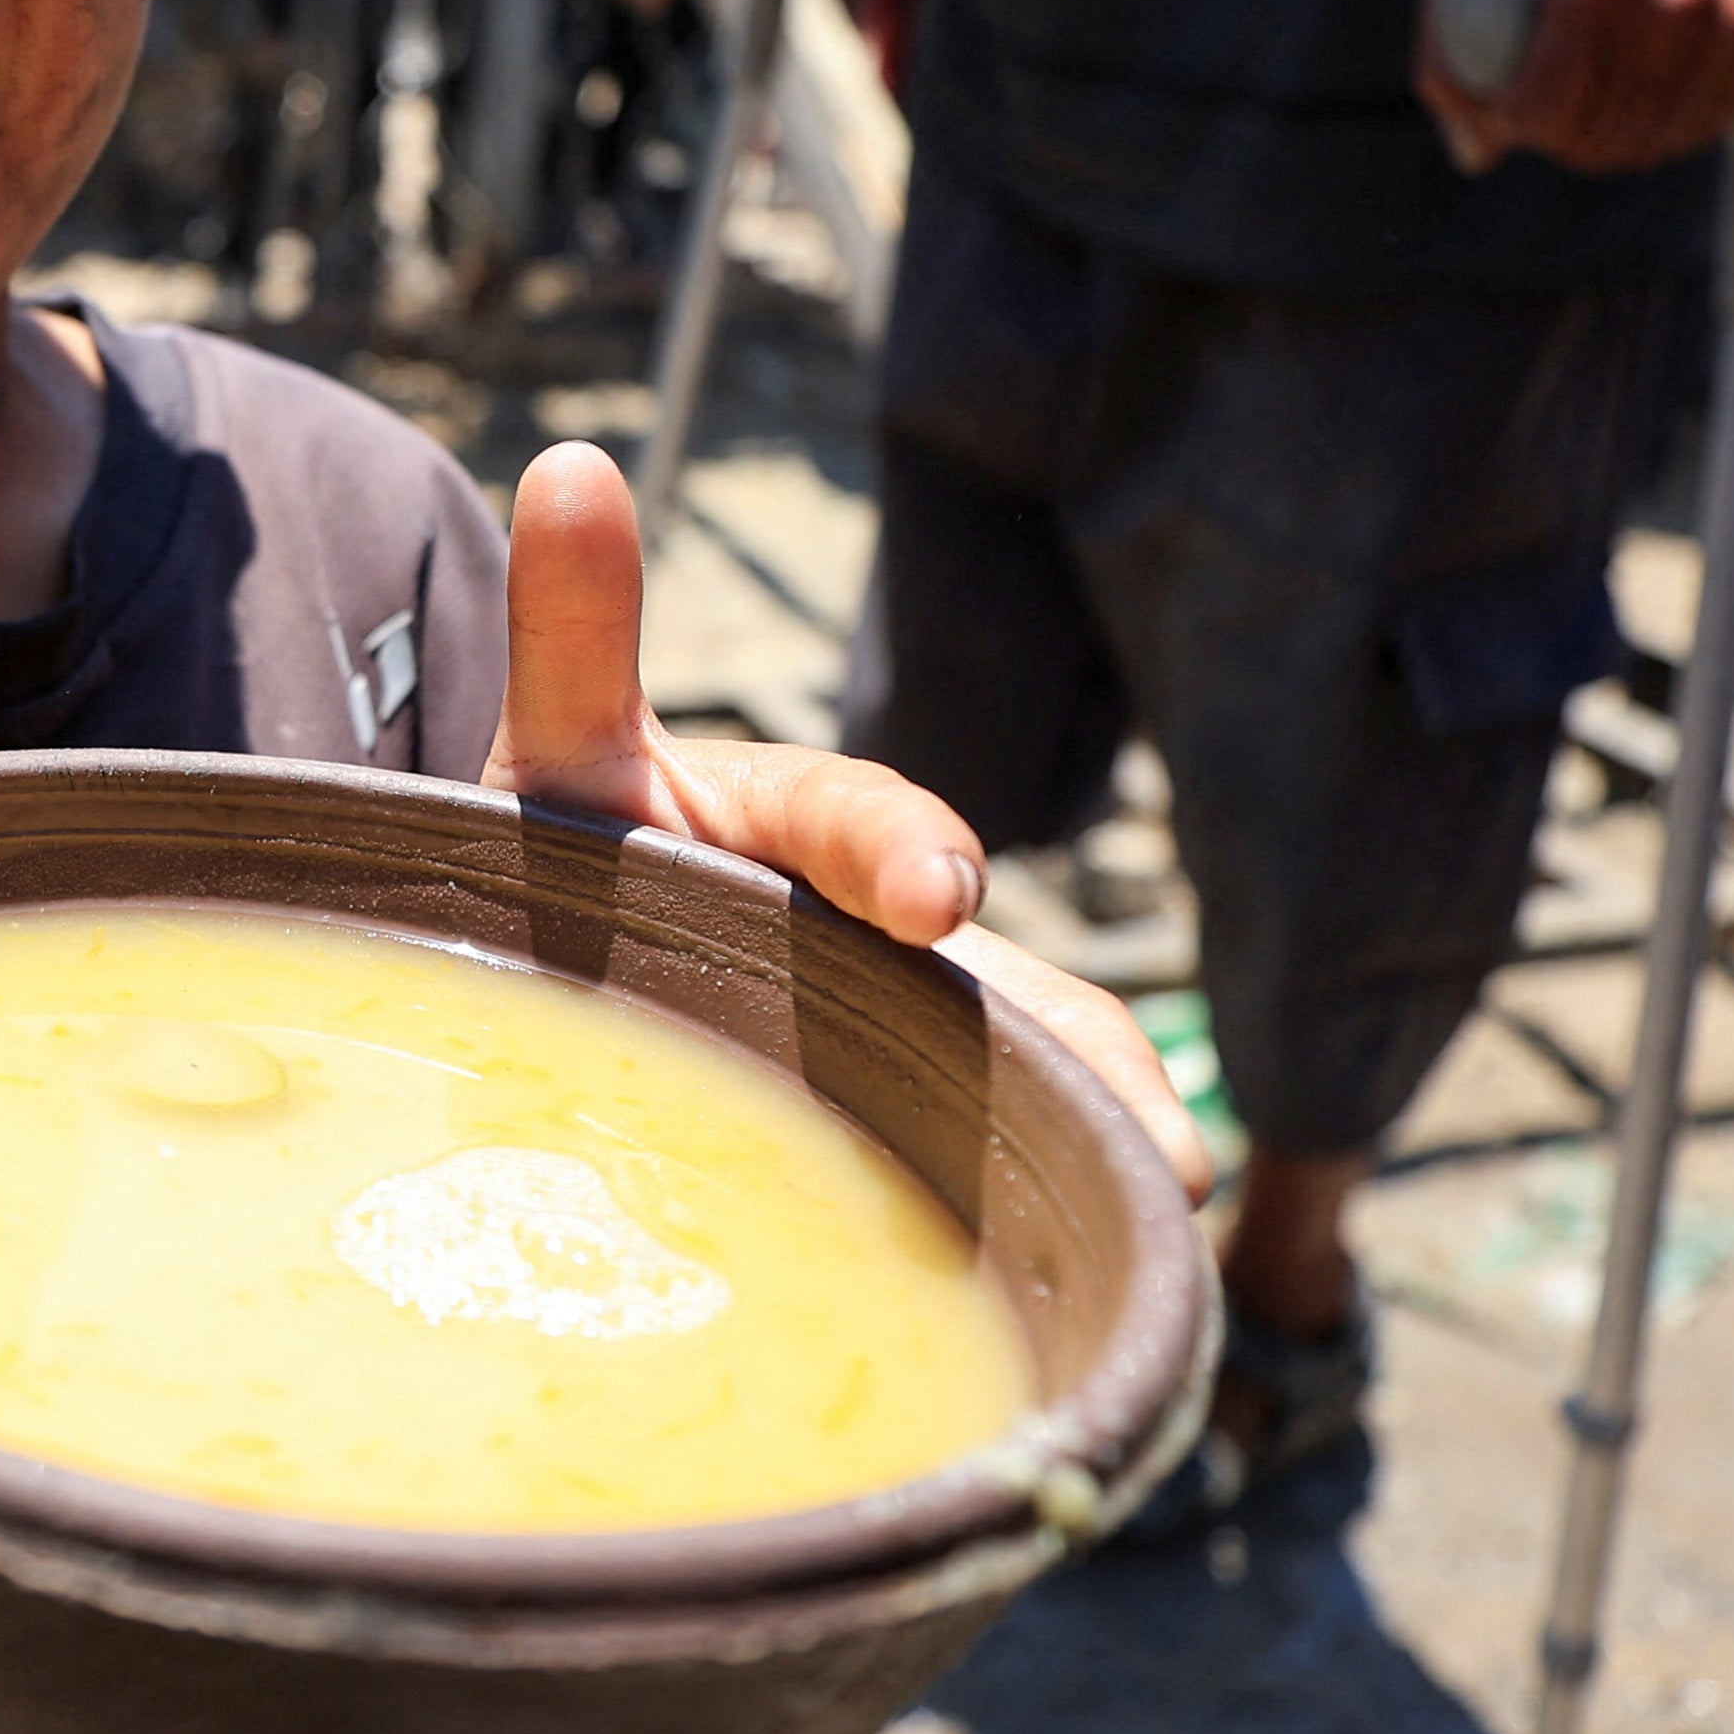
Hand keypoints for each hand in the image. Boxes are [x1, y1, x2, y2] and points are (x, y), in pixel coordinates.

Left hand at [487, 441, 1213, 1199]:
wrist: (567, 955)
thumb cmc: (577, 850)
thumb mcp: (562, 750)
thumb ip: (572, 633)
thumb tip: (567, 459)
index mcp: (802, 825)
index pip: (863, 822)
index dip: (903, 851)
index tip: (933, 897)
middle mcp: (882, 934)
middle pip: (1006, 986)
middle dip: (1079, 1049)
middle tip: (1152, 1129)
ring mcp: (906, 1043)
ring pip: (1028, 1082)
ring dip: (1101, 1137)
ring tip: (1172, 1199)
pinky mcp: (911, 1141)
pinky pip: (988, 1172)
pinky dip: (1052, 1212)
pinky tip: (1121, 1274)